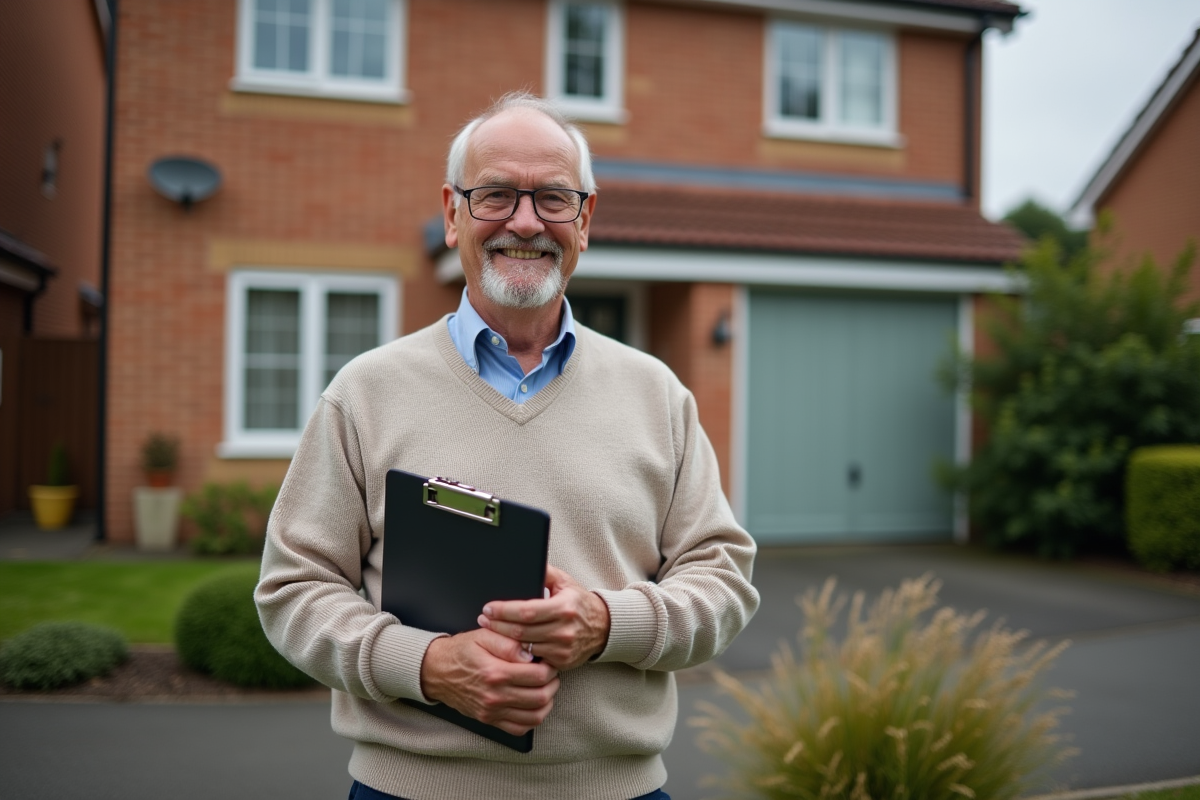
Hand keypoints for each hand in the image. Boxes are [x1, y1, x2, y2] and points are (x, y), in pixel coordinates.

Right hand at [419, 628, 559, 735]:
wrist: (438, 671)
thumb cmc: (462, 650)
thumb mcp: (484, 635)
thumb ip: (509, 642)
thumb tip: (530, 654)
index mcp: (495, 672)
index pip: (538, 676)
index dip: (550, 667)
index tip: (548, 661)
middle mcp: (495, 696)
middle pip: (540, 697)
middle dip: (552, 684)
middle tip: (551, 673)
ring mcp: (492, 711)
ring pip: (535, 716)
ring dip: (547, 702)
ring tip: (544, 687)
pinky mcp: (489, 720)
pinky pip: (520, 728)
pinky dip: (532, 718)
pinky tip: (532, 704)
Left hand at [477, 565, 610, 670]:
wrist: (603, 627)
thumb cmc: (579, 603)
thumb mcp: (565, 582)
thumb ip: (545, 572)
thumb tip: (523, 564)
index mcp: (563, 608)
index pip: (526, 611)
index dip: (504, 611)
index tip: (488, 608)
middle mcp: (564, 630)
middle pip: (521, 631)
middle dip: (497, 625)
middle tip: (483, 619)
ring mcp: (563, 649)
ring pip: (524, 647)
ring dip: (503, 640)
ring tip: (490, 630)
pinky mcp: (561, 662)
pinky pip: (533, 659)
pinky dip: (518, 653)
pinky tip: (507, 646)